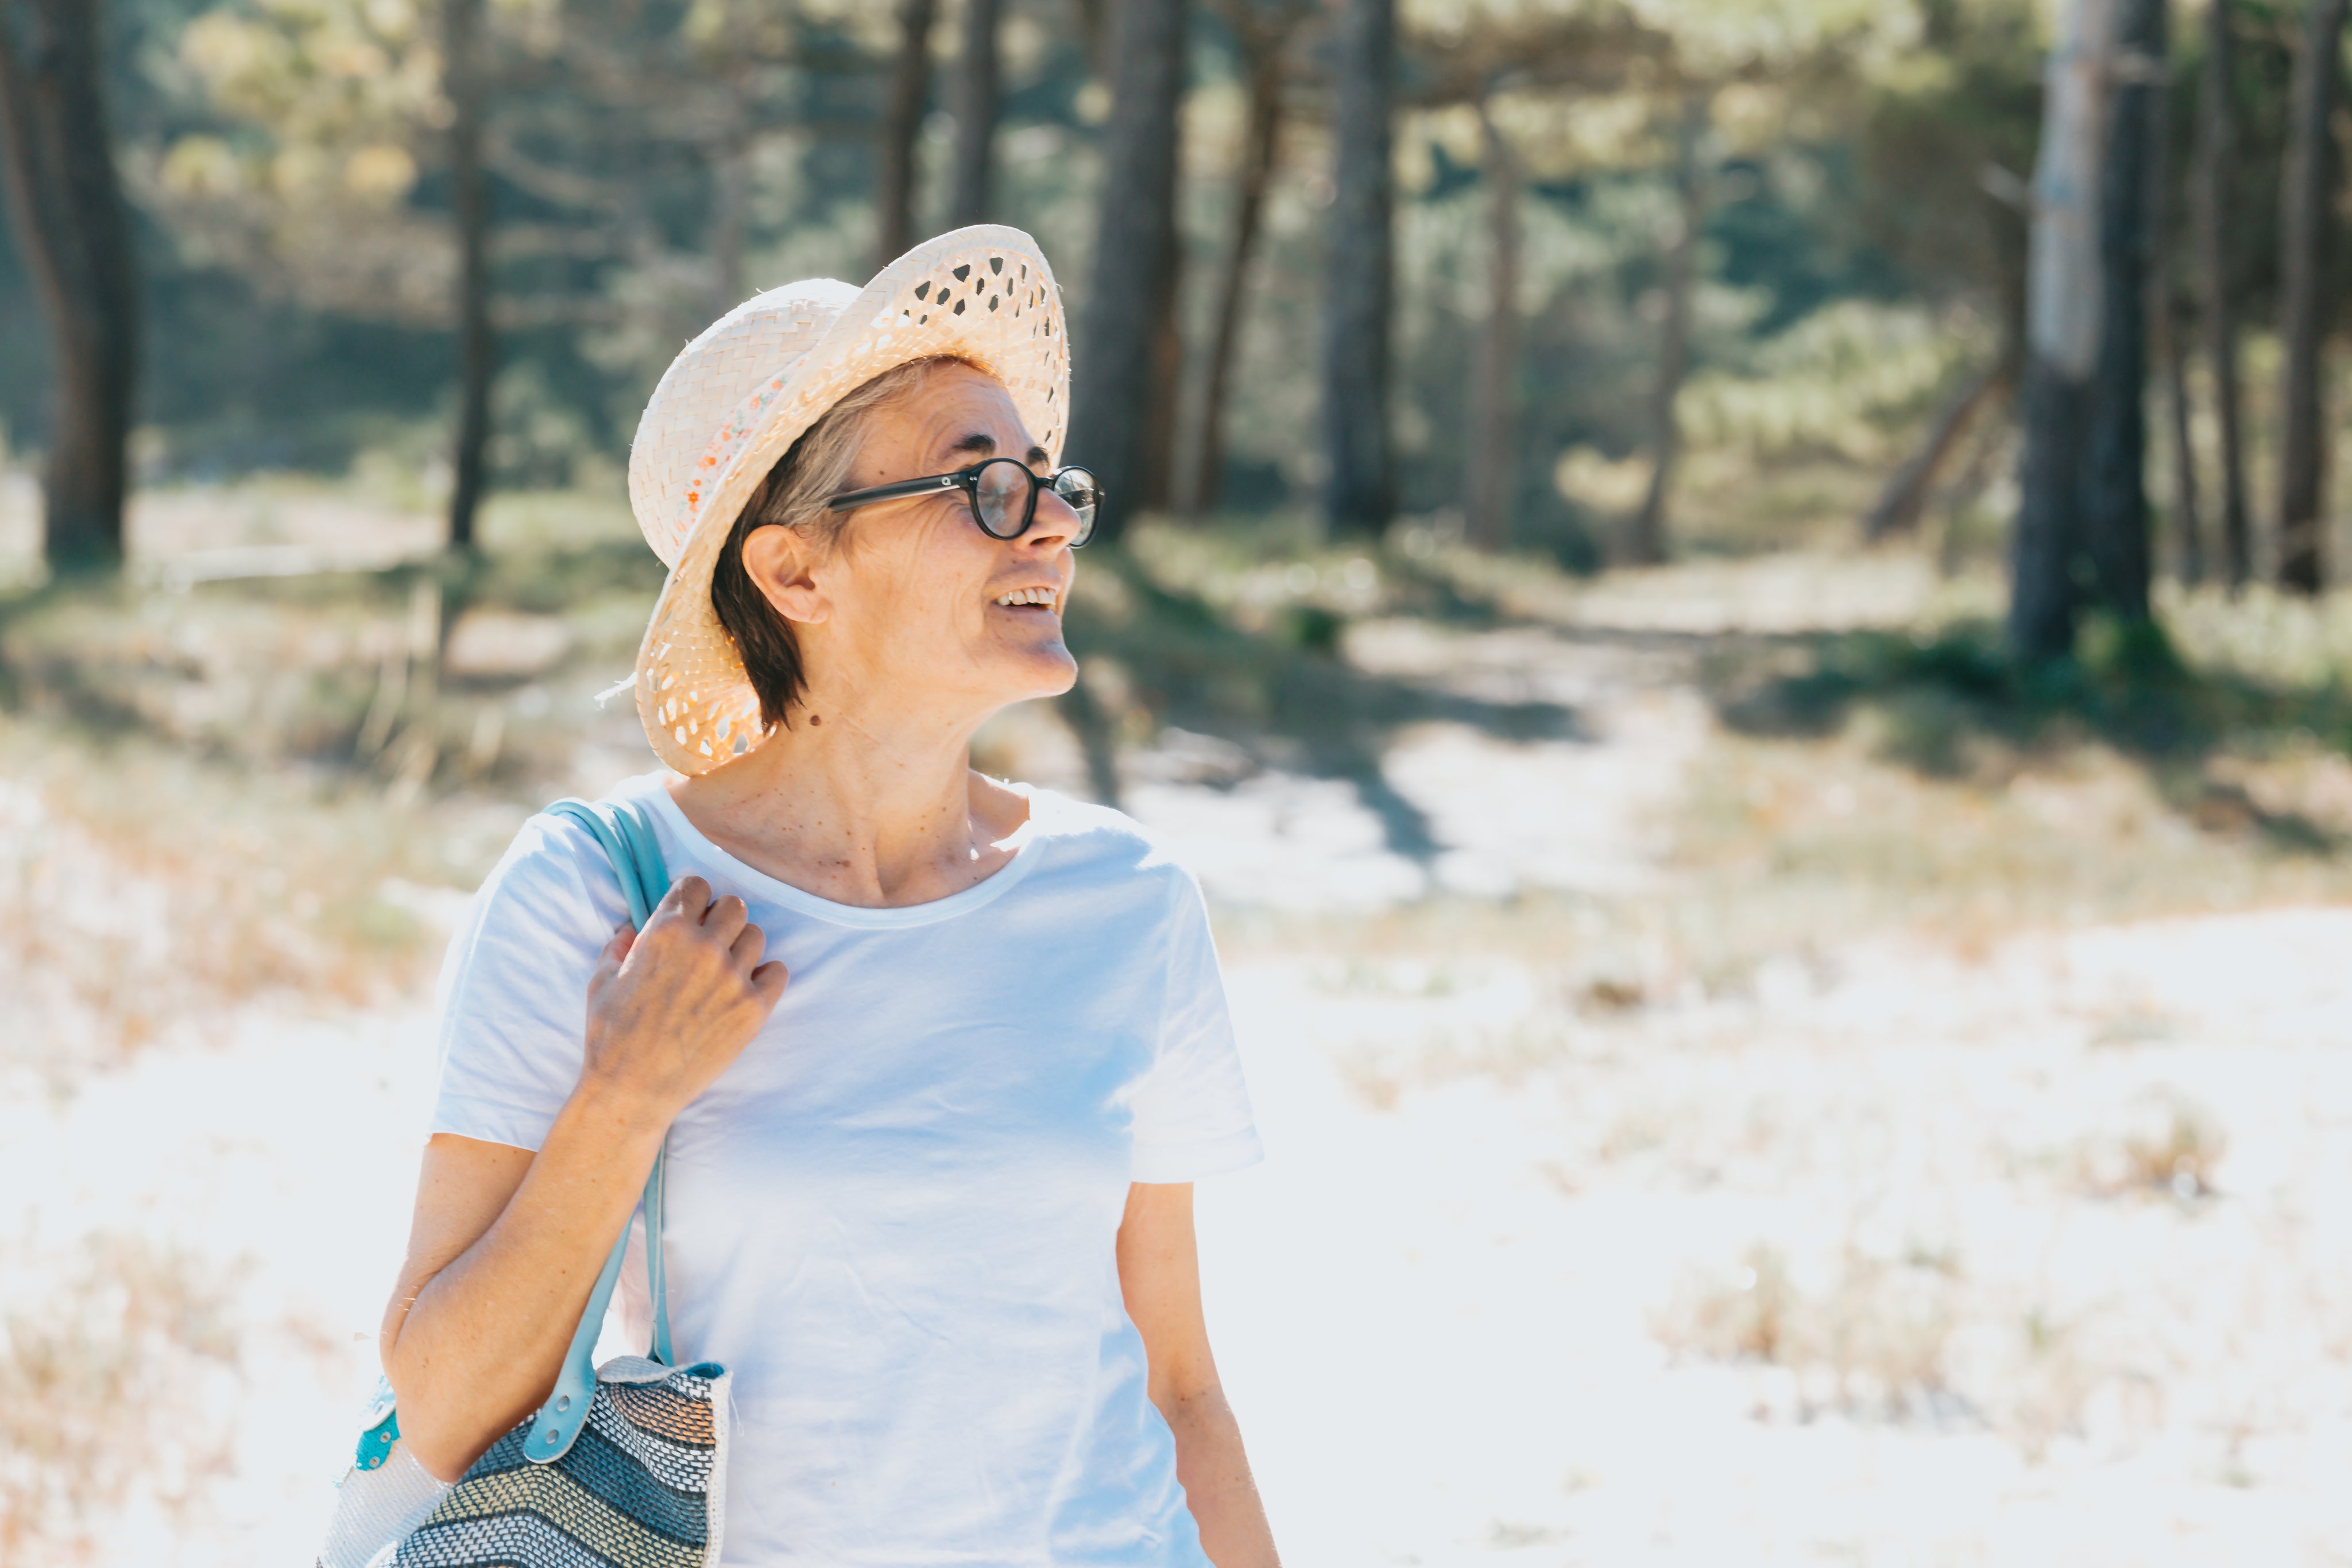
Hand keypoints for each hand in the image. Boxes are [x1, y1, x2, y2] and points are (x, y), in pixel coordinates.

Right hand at [579, 876, 787, 1122]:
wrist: (633, 1090)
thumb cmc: (610, 1036)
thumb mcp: (601, 981)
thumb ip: (619, 946)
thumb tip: (631, 929)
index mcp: (664, 932)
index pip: (696, 885)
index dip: (693, 898)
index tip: (692, 913)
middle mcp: (703, 947)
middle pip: (734, 906)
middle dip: (721, 919)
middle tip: (710, 941)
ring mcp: (732, 978)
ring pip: (757, 935)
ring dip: (742, 946)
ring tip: (725, 969)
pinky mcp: (752, 1009)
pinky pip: (778, 972)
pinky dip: (765, 976)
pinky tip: (745, 988)